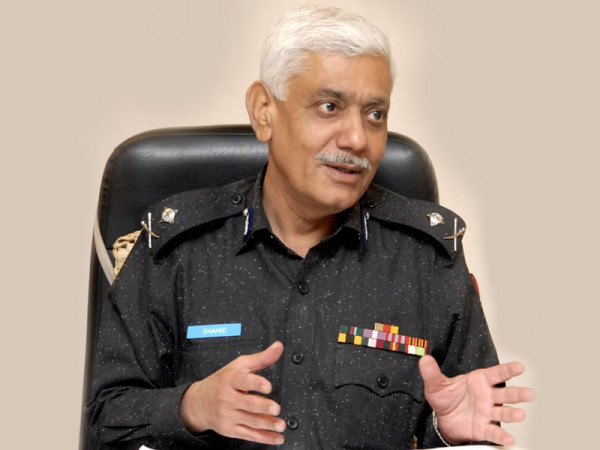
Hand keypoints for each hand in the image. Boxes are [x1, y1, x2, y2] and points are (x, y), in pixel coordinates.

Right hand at [180, 341, 285, 445]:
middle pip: (247, 404)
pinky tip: (276, 438)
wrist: (198, 403)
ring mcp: (228, 416)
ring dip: (267, 425)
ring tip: (280, 425)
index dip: (256, 383)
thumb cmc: (222, 381)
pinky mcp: (230, 430)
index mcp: (230, 380)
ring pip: (250, 421)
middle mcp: (228, 398)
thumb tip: (278, 347)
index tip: (267, 386)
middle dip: (262, 407)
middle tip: (276, 408)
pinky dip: (264, 438)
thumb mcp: (239, 366)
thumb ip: (261, 358)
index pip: (243, 381)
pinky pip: (249, 435)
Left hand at [419, 355, 533, 445]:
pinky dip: (502, 436)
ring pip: (504, 413)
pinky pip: (495, 432)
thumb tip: (424, 359)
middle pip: (506, 394)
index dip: (508, 370)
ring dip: (513, 414)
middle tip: (529, 394)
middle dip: (518, 394)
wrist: (443, 418)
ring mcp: (488, 413)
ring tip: (521, 414)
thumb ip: (431, 372)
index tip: (520, 367)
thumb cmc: (445, 398)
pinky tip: (509, 439)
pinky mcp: (484, 428)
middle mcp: (488, 396)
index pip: (496, 374)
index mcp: (479, 381)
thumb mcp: (436, 384)